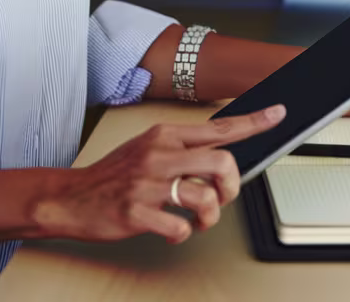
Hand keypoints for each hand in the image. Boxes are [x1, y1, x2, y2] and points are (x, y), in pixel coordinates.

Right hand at [33, 105, 284, 243]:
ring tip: (198, 220)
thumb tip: (224, 152)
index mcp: (165, 135)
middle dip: (232, 187)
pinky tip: (171, 231)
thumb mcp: (148, 147)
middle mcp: (159, 154)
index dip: (254, 122)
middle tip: (223, 197)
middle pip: (222, 164)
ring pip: (205, 199)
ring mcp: (147, 184)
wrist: (70, 197)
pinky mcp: (136, 212)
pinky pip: (179, 227)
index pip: (219, 127)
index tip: (278, 114)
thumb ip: (184, 147)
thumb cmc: (114, 174)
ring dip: (209, 217)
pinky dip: (182, 234)